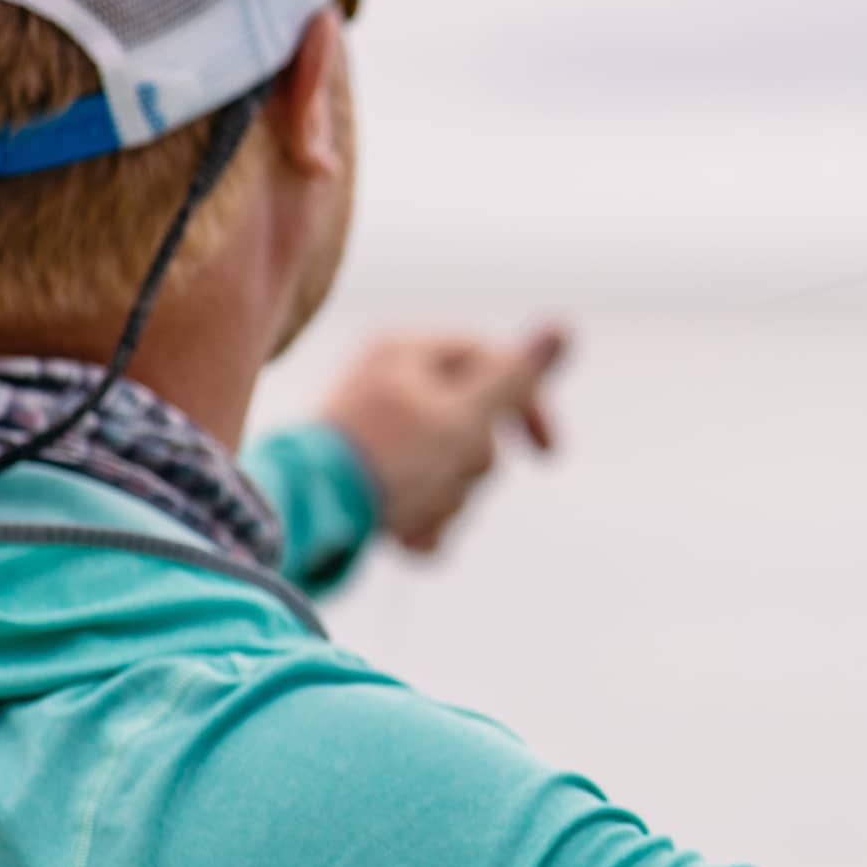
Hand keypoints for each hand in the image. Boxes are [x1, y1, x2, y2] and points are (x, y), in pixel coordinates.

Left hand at [322, 325, 569, 554]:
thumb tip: (563, 327)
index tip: (548, 455)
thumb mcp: (461, 418)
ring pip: (449, 471)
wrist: (303, 520)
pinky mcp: (366, 482)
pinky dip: (420, 524)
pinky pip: (420, 501)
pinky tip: (401, 539)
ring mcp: (377, 437)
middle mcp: (391, 387)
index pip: (491, 362)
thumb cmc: (383, 462)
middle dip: (468, 470)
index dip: (528, 406)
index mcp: (407, 353)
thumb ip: (513, 381)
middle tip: (441, 480)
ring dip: (444, 503)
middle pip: (473, 426)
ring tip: (410, 516)